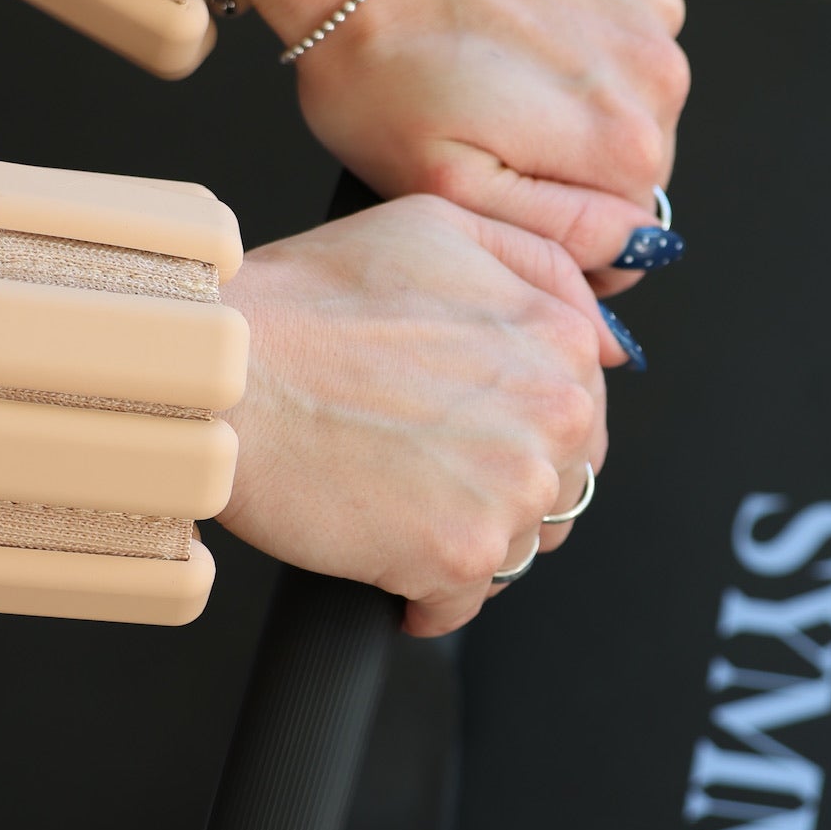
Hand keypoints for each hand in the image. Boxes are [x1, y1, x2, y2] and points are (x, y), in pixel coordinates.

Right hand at [219, 195, 623, 635]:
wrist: (224, 371)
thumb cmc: (309, 300)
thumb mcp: (438, 226)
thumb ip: (540, 268)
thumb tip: (606, 339)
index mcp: (559, 342)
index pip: (583, 416)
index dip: (521, 430)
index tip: (471, 435)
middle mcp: (556, 417)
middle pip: (559, 488)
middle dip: (502, 487)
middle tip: (427, 471)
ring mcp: (512, 491)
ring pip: (517, 547)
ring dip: (467, 537)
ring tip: (400, 508)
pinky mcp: (459, 556)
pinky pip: (461, 603)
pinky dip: (426, 596)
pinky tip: (387, 561)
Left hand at [229, 0, 690, 296]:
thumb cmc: (381, 66)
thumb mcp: (449, 186)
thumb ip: (559, 233)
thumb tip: (634, 248)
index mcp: (625, 142)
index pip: (632, 237)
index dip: (568, 238)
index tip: (503, 204)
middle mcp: (658, 74)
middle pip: (637, 166)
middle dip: (572, 166)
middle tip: (486, 132)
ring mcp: (649, 8)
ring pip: (632, 99)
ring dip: (578, 101)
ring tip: (495, 76)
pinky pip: (623, 31)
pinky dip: (581, 39)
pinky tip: (515, 29)